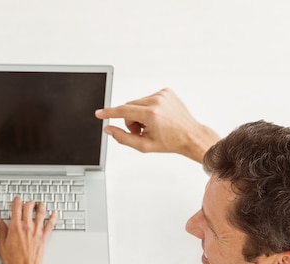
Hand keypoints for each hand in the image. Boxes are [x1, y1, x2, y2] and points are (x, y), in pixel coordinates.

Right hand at [0, 197, 56, 263]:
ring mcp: (37, 231)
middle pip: (29, 207)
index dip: (17, 200)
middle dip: (28, 202)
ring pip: (41, 212)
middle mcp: (27, 227)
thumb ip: (1, 231)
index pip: (17, 208)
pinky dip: (53, 217)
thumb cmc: (14, 261)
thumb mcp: (2, 245)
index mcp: (15, 227)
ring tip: (40, 203)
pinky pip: (50, 224)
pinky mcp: (44, 237)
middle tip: (28, 202)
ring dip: (40, 206)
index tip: (17, 199)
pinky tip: (54, 213)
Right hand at [95, 88, 219, 162]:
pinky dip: (148, 108)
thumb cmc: (170, 142)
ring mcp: (163, 94)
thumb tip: (109, 129)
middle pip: (129, 106)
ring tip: (151, 125)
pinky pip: (148, 98)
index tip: (99, 113)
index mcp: (151, 114)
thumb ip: (123, 138)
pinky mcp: (167, 91)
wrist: (190, 136)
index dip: (109, 113)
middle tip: (140, 131)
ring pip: (137, 102)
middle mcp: (157, 101)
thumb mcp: (144, 145)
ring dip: (139, 113)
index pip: (123, 111)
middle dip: (130, 119)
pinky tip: (158, 117)